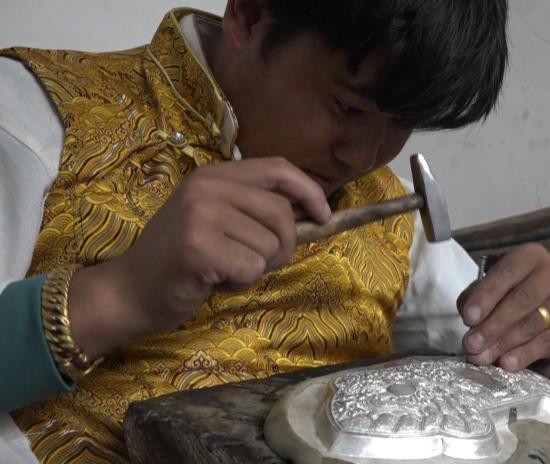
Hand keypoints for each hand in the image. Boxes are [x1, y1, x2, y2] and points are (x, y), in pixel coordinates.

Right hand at [67, 157, 329, 357]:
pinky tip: (212, 281)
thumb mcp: (220, 222)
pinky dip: (239, 283)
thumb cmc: (183, 260)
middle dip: (280, 248)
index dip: (309, 190)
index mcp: (215, 174)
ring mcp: (201, 213)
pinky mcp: (198, 246)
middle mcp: (208, 186)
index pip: (278, 168)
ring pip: (271, 245)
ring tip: (221, 269)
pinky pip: (252, 267)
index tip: (324, 214)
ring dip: (254, 269)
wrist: (131, 291)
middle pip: (282, 214)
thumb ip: (258, 211)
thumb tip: (314, 210)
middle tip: (249, 263)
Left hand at [456, 243, 549, 370]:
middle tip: (472, 344)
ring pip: (535, 322)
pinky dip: (526, 354)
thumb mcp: (489, 286)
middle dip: (493, 325)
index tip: (468, 319)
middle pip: (522, 300)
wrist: (545, 301)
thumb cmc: (510, 290)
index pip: (507, 273)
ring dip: (505, 342)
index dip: (486, 296)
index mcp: (530, 255)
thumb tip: (471, 322)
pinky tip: (508, 363)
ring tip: (483, 357)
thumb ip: (476, 298)